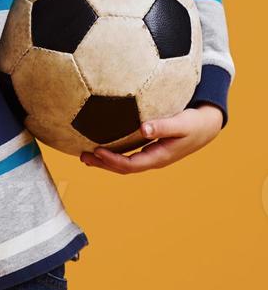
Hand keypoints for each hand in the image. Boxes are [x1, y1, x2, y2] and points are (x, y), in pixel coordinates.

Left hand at [79, 103, 222, 173]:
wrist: (206, 126)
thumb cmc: (194, 122)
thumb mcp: (181, 123)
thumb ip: (163, 126)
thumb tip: (143, 129)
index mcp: (159, 157)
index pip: (131, 165)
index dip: (113, 160)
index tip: (97, 150)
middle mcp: (152, 159)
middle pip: (123, 167)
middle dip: (103, 164)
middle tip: (82, 156)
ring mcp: (150, 155)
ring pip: (124, 162)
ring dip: (105, 160)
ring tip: (85, 154)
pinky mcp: (149, 148)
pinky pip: (128, 153)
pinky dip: (113, 152)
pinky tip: (101, 144)